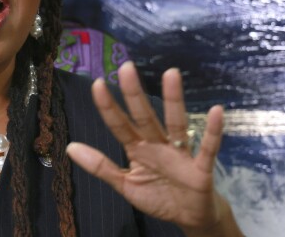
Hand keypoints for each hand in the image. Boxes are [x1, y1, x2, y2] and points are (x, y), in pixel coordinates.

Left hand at [66, 61, 242, 235]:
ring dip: (174, 100)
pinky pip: (207, 148)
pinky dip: (212, 131)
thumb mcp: (124, 184)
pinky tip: (215, 111)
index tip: (97, 83)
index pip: (119, 125)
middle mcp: (157, 145)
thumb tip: (69, 147)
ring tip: (171, 74)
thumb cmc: (157, 195)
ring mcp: (179, 153)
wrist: (189, 217)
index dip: (108, 107)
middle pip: (144, 116)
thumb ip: (100, 166)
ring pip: (175, 123)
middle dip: (135, 94)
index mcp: (137, 149)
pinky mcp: (200, 168)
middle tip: (125, 67)